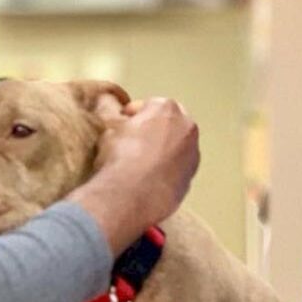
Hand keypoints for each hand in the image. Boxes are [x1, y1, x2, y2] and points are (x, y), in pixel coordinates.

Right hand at [70, 96, 198, 253]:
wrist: (131, 195)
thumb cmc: (120, 156)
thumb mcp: (109, 129)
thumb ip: (117, 119)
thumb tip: (114, 118)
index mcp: (166, 108)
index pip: (146, 105)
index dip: (131, 115)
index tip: (122, 124)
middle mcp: (186, 127)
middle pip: (168, 123)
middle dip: (153, 130)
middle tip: (134, 141)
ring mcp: (192, 154)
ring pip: (176, 147)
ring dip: (162, 151)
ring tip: (141, 163)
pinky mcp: (191, 178)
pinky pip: (176, 169)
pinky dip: (166, 170)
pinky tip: (148, 179)